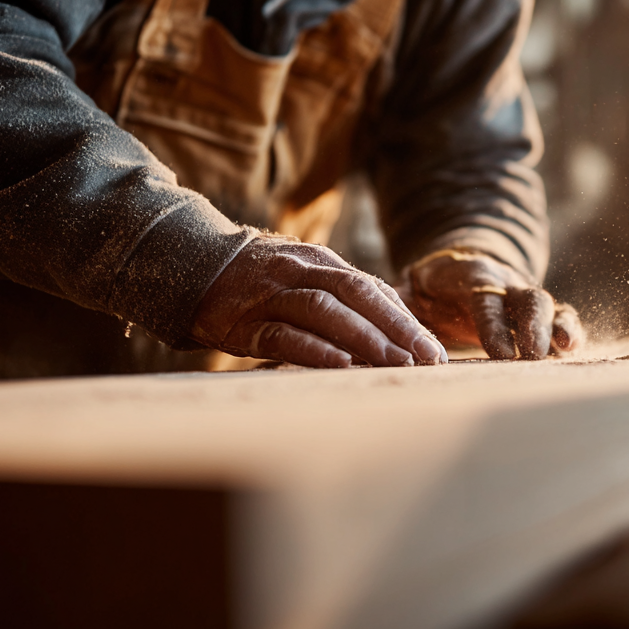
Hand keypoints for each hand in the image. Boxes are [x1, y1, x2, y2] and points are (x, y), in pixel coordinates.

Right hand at [192, 234, 446, 368]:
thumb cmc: (261, 282)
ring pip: (324, 310)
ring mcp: (271, 295)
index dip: (405, 319)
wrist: (193, 269)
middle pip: (356, 293)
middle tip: (425, 360)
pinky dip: (315, 349)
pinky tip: (342, 366)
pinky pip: (284, 334)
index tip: (435, 350)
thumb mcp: (304, 277)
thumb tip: (397, 327)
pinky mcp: (246, 323)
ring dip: (364, 338)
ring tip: (395, 364)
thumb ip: (343, 297)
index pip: (371, 288)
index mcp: (320, 262)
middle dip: (395, 327)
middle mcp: (300, 271)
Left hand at [395, 249, 585, 359]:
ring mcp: (522, 298)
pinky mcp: (537, 315)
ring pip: (547, 306)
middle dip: (532, 326)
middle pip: (526, 298)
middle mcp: (503, 285)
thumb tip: (371, 333)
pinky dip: (569, 330)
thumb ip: (393, 308)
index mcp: (471, 279)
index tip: (499, 351)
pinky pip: (560, 317)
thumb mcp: (405, 292)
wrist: (455, 270)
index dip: (494, 325)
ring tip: (562, 350)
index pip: (486, 300)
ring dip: (556, 327)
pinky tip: (571, 350)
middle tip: (532, 355)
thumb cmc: (425, 290)